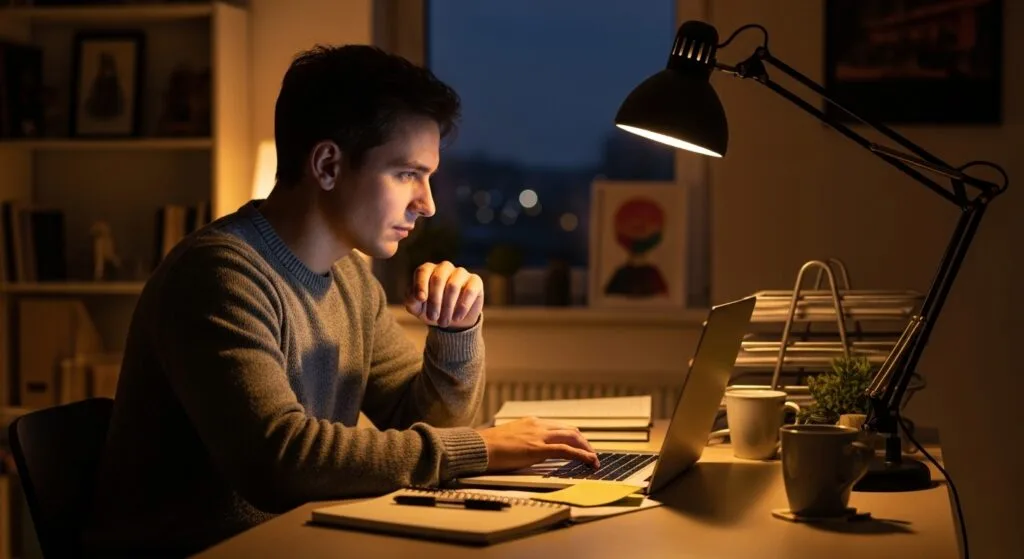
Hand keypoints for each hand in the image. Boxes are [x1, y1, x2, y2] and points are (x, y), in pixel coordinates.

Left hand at [404, 261, 483, 329]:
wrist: (452, 321)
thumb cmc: (431, 310)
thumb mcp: (417, 308)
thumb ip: (411, 300)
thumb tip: (416, 296)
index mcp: (428, 270)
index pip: (423, 271)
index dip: (420, 285)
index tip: (420, 300)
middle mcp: (444, 268)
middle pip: (438, 279)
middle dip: (434, 301)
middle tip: (433, 318)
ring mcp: (461, 273)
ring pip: (453, 286)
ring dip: (447, 307)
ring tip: (444, 322)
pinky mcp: (475, 281)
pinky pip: (469, 291)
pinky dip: (462, 306)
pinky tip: (457, 317)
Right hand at [477, 417, 599, 472]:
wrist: (478, 447)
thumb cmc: (489, 447)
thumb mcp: (510, 440)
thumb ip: (524, 442)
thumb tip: (531, 451)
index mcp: (531, 423)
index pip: (559, 428)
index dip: (573, 437)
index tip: (580, 446)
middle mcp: (538, 425)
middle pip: (570, 430)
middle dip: (584, 442)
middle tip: (591, 454)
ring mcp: (539, 436)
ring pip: (572, 437)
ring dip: (586, 448)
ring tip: (593, 459)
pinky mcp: (538, 448)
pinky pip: (566, 451)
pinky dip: (581, 455)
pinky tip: (589, 461)